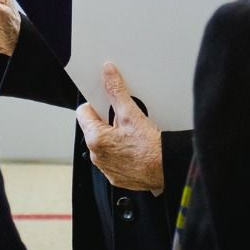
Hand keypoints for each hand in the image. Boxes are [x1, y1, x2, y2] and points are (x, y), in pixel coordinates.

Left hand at [75, 62, 163, 194]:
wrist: (166, 167)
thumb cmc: (150, 147)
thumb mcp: (131, 113)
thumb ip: (116, 91)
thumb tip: (108, 73)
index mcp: (95, 138)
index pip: (83, 112)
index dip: (95, 104)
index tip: (106, 103)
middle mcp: (96, 155)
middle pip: (94, 128)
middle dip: (106, 121)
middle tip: (124, 120)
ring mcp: (105, 168)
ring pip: (103, 145)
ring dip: (113, 137)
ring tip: (131, 135)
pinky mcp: (115, 176)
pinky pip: (112, 159)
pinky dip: (120, 152)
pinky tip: (134, 148)